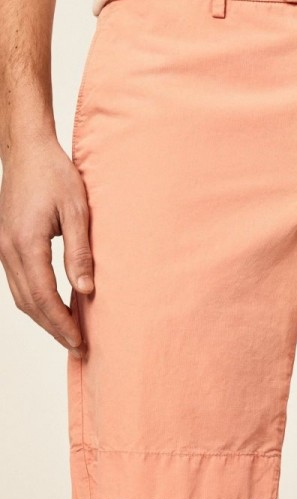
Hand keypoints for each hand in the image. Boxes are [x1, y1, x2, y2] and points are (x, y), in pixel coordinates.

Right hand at [0, 136, 93, 357]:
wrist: (26, 151)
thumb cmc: (55, 175)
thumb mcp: (78, 211)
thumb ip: (80, 253)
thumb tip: (86, 290)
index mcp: (26, 243)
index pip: (43, 296)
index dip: (62, 322)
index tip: (79, 341)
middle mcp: (8, 249)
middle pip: (29, 303)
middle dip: (54, 328)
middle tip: (78, 347)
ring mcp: (2, 247)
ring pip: (20, 296)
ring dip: (43, 317)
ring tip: (69, 333)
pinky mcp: (5, 244)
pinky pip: (18, 282)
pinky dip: (35, 300)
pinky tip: (54, 307)